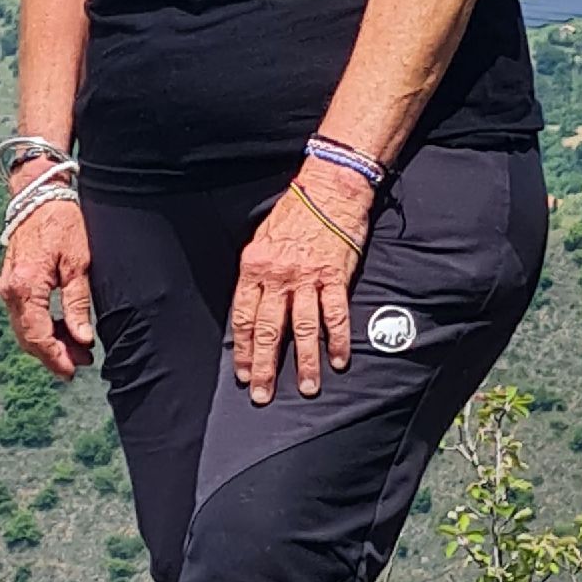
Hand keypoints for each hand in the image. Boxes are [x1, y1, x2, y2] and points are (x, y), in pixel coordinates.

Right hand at [0, 197, 94, 380]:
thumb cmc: (62, 224)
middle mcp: (10, 290)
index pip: (37, 337)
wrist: (39, 196)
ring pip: (24, 328)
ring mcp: (7, 286)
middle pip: (27, 338)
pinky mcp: (11, 281)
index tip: (73, 372)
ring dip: (48, 342)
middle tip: (82, 363)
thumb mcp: (78, 264)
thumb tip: (82, 338)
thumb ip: (77, 303)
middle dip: (53, 354)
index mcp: (26, 287)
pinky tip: (62, 329)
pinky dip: (41, 326)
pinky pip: (23, 314)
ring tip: (78, 348)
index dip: (55, 358)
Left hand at [231, 167, 372, 403]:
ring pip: (303, 328)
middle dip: (264, 366)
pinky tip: (339, 360)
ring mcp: (307, 277)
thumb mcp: (262, 238)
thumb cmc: (296, 211)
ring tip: (306, 387)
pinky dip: (338, 340)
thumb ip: (257, 272)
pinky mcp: (335, 276)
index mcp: (254, 266)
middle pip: (268, 329)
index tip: (242, 372)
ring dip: (304, 362)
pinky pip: (335, 314)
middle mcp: (278, 276)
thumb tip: (252, 304)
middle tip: (262, 394)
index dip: (242, 348)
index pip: (243, 316)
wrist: (329, 187)